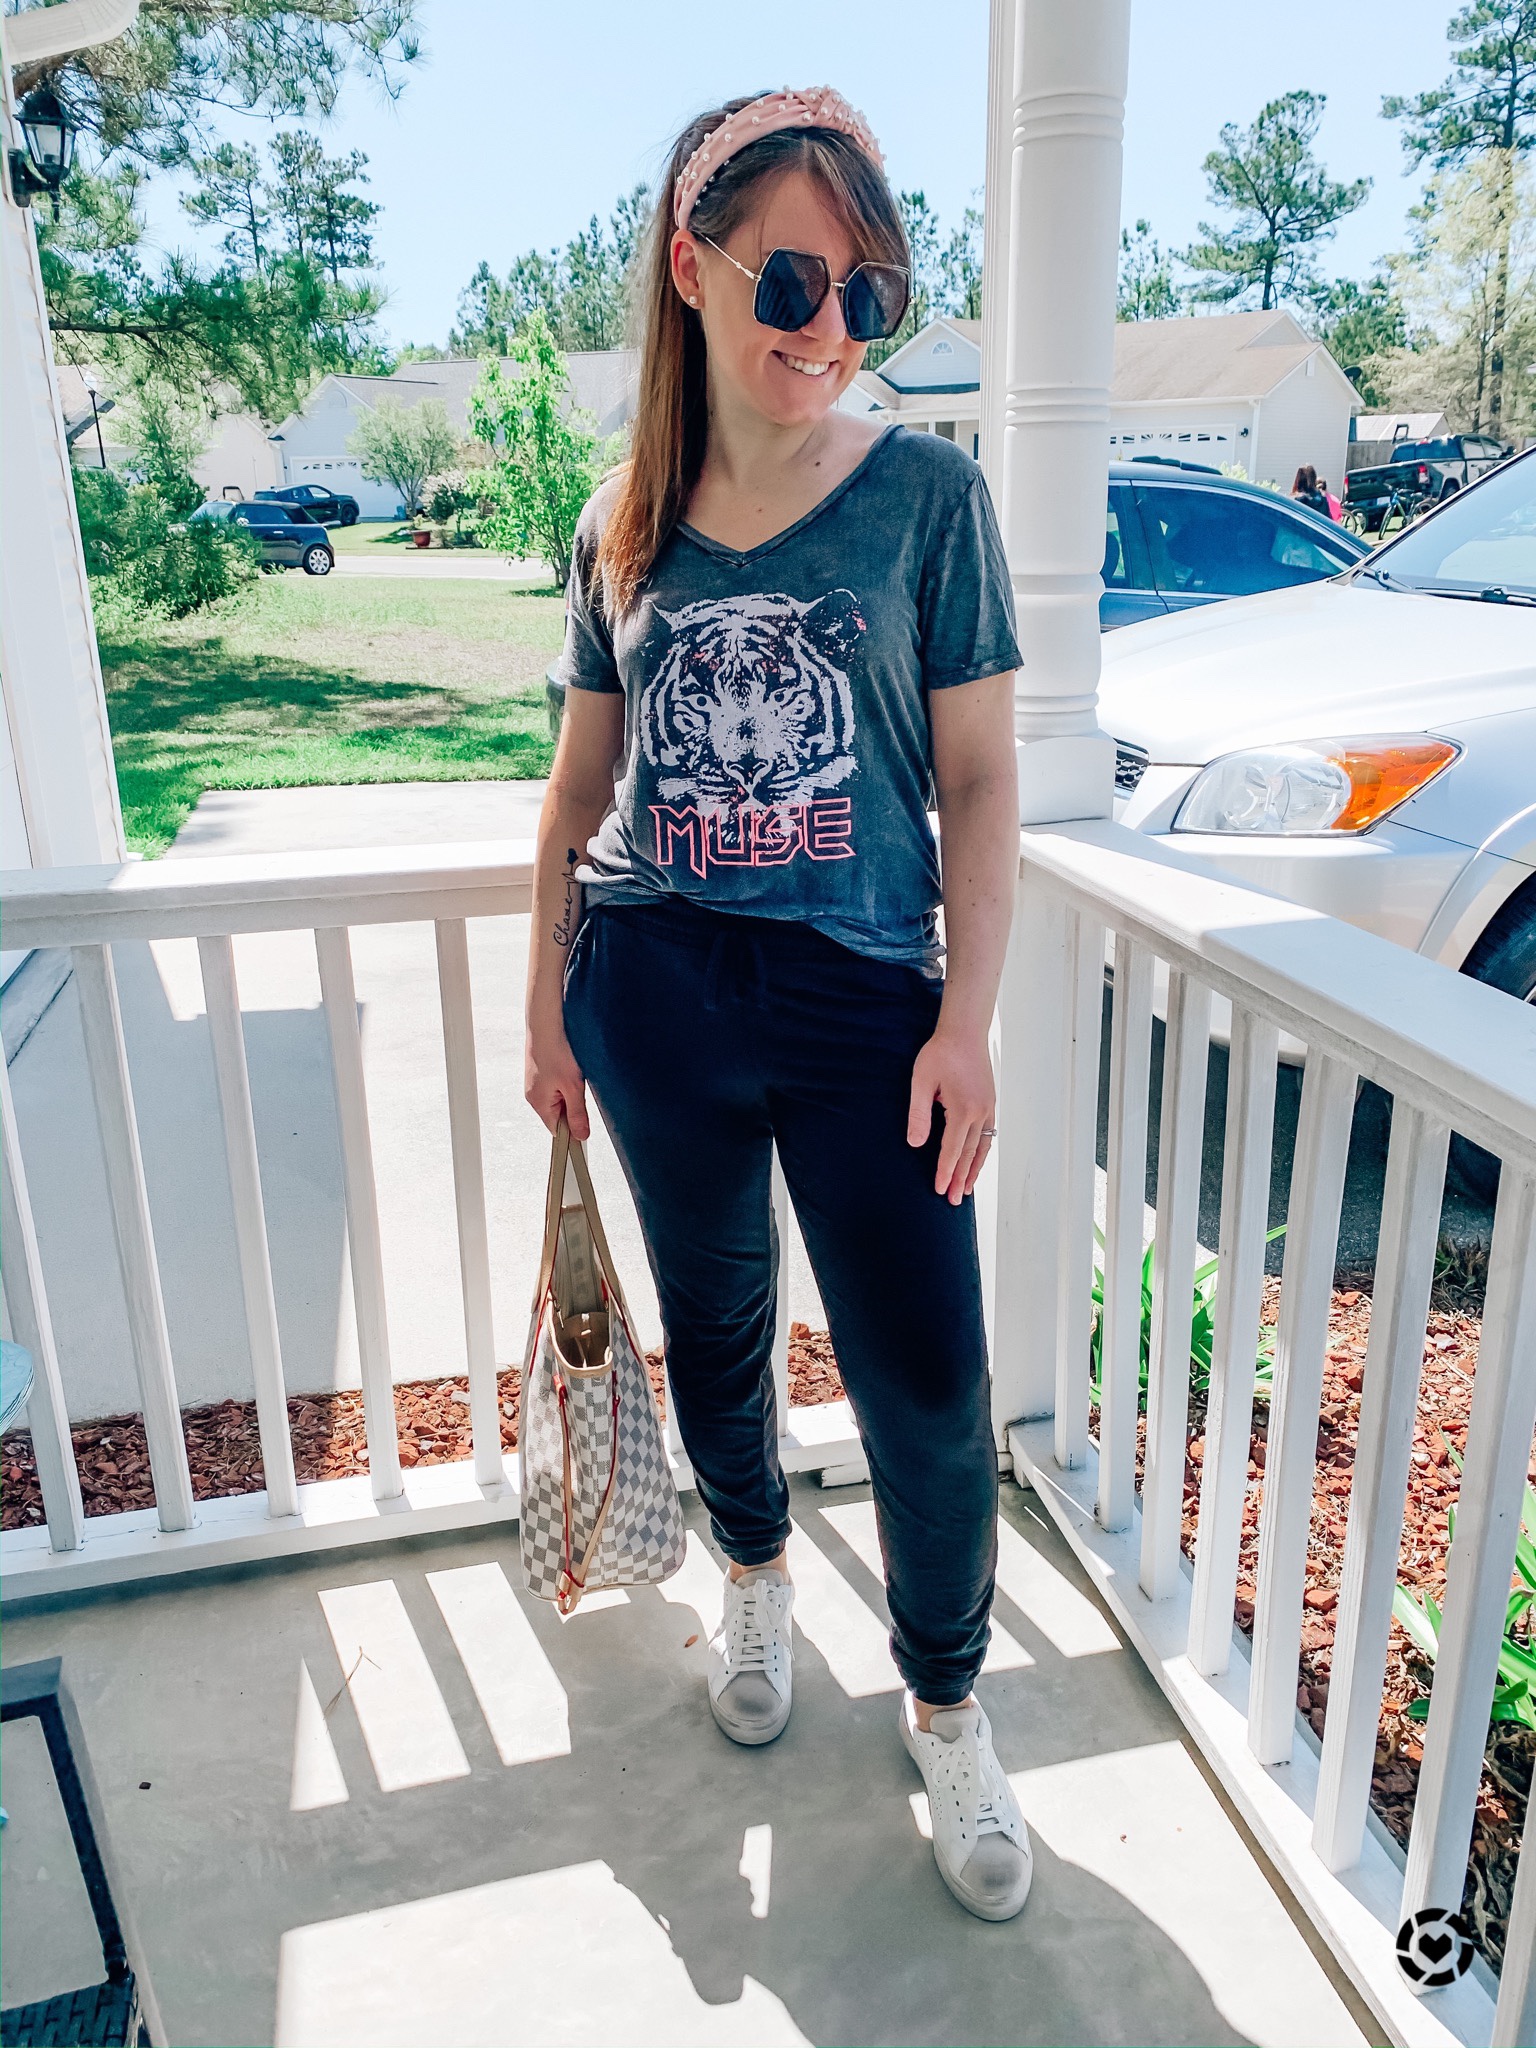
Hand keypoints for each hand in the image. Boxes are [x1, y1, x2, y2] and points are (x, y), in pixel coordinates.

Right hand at [525, 1015, 589, 1138]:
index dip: (573, 1131)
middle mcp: (534, 1094)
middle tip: (582, 1090)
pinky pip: (558, 1083)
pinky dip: (568, 1078)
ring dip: (572, 1091)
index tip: (587, 1128)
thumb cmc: (556, 1049)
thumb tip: (581, 1136)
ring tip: (576, 1074)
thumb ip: (577, 1114)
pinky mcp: (542, 1069)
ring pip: (560, 1097)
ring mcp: (537, 1081)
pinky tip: (572, 1065)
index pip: (556, 1130)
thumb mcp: (573, 1087)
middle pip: (559, 1114)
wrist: (546, 1019)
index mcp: (538, 1102)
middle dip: (574, 1106)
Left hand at [907, 1025, 995, 1204]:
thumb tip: (915, 1143)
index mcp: (963, 1109)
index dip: (945, 1171)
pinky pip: (988, 1135)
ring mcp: (988, 1107)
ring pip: (982, 1147)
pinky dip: (982, 1152)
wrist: (965, 1032)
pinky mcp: (990, 1102)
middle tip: (955, 1200)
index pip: (952, 1150)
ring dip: (974, 1169)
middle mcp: (980, 1112)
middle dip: (961, 1178)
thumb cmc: (941, 1053)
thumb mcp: (922, 1082)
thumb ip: (919, 1114)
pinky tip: (977, 1160)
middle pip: (969, 1154)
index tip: (941, 1190)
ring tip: (968, 1188)